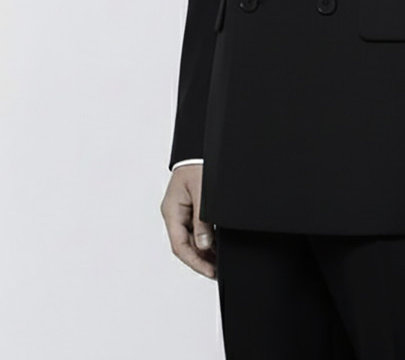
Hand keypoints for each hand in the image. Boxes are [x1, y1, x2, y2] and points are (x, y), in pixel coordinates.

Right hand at [160, 164, 215, 278]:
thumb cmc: (198, 163)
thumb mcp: (202, 192)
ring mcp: (181, 211)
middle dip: (201, 260)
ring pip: (191, 239)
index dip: (196, 262)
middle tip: (218, 271)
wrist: (198, 146)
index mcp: (172, 211)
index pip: (180, 246)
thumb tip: (204, 245)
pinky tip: (217, 245)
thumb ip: (202, 220)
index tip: (211, 272)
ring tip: (219, 262)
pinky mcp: (189, 207)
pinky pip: (195, 228)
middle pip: (185, 245)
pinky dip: (206, 239)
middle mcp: (174, 213)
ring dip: (204, 251)